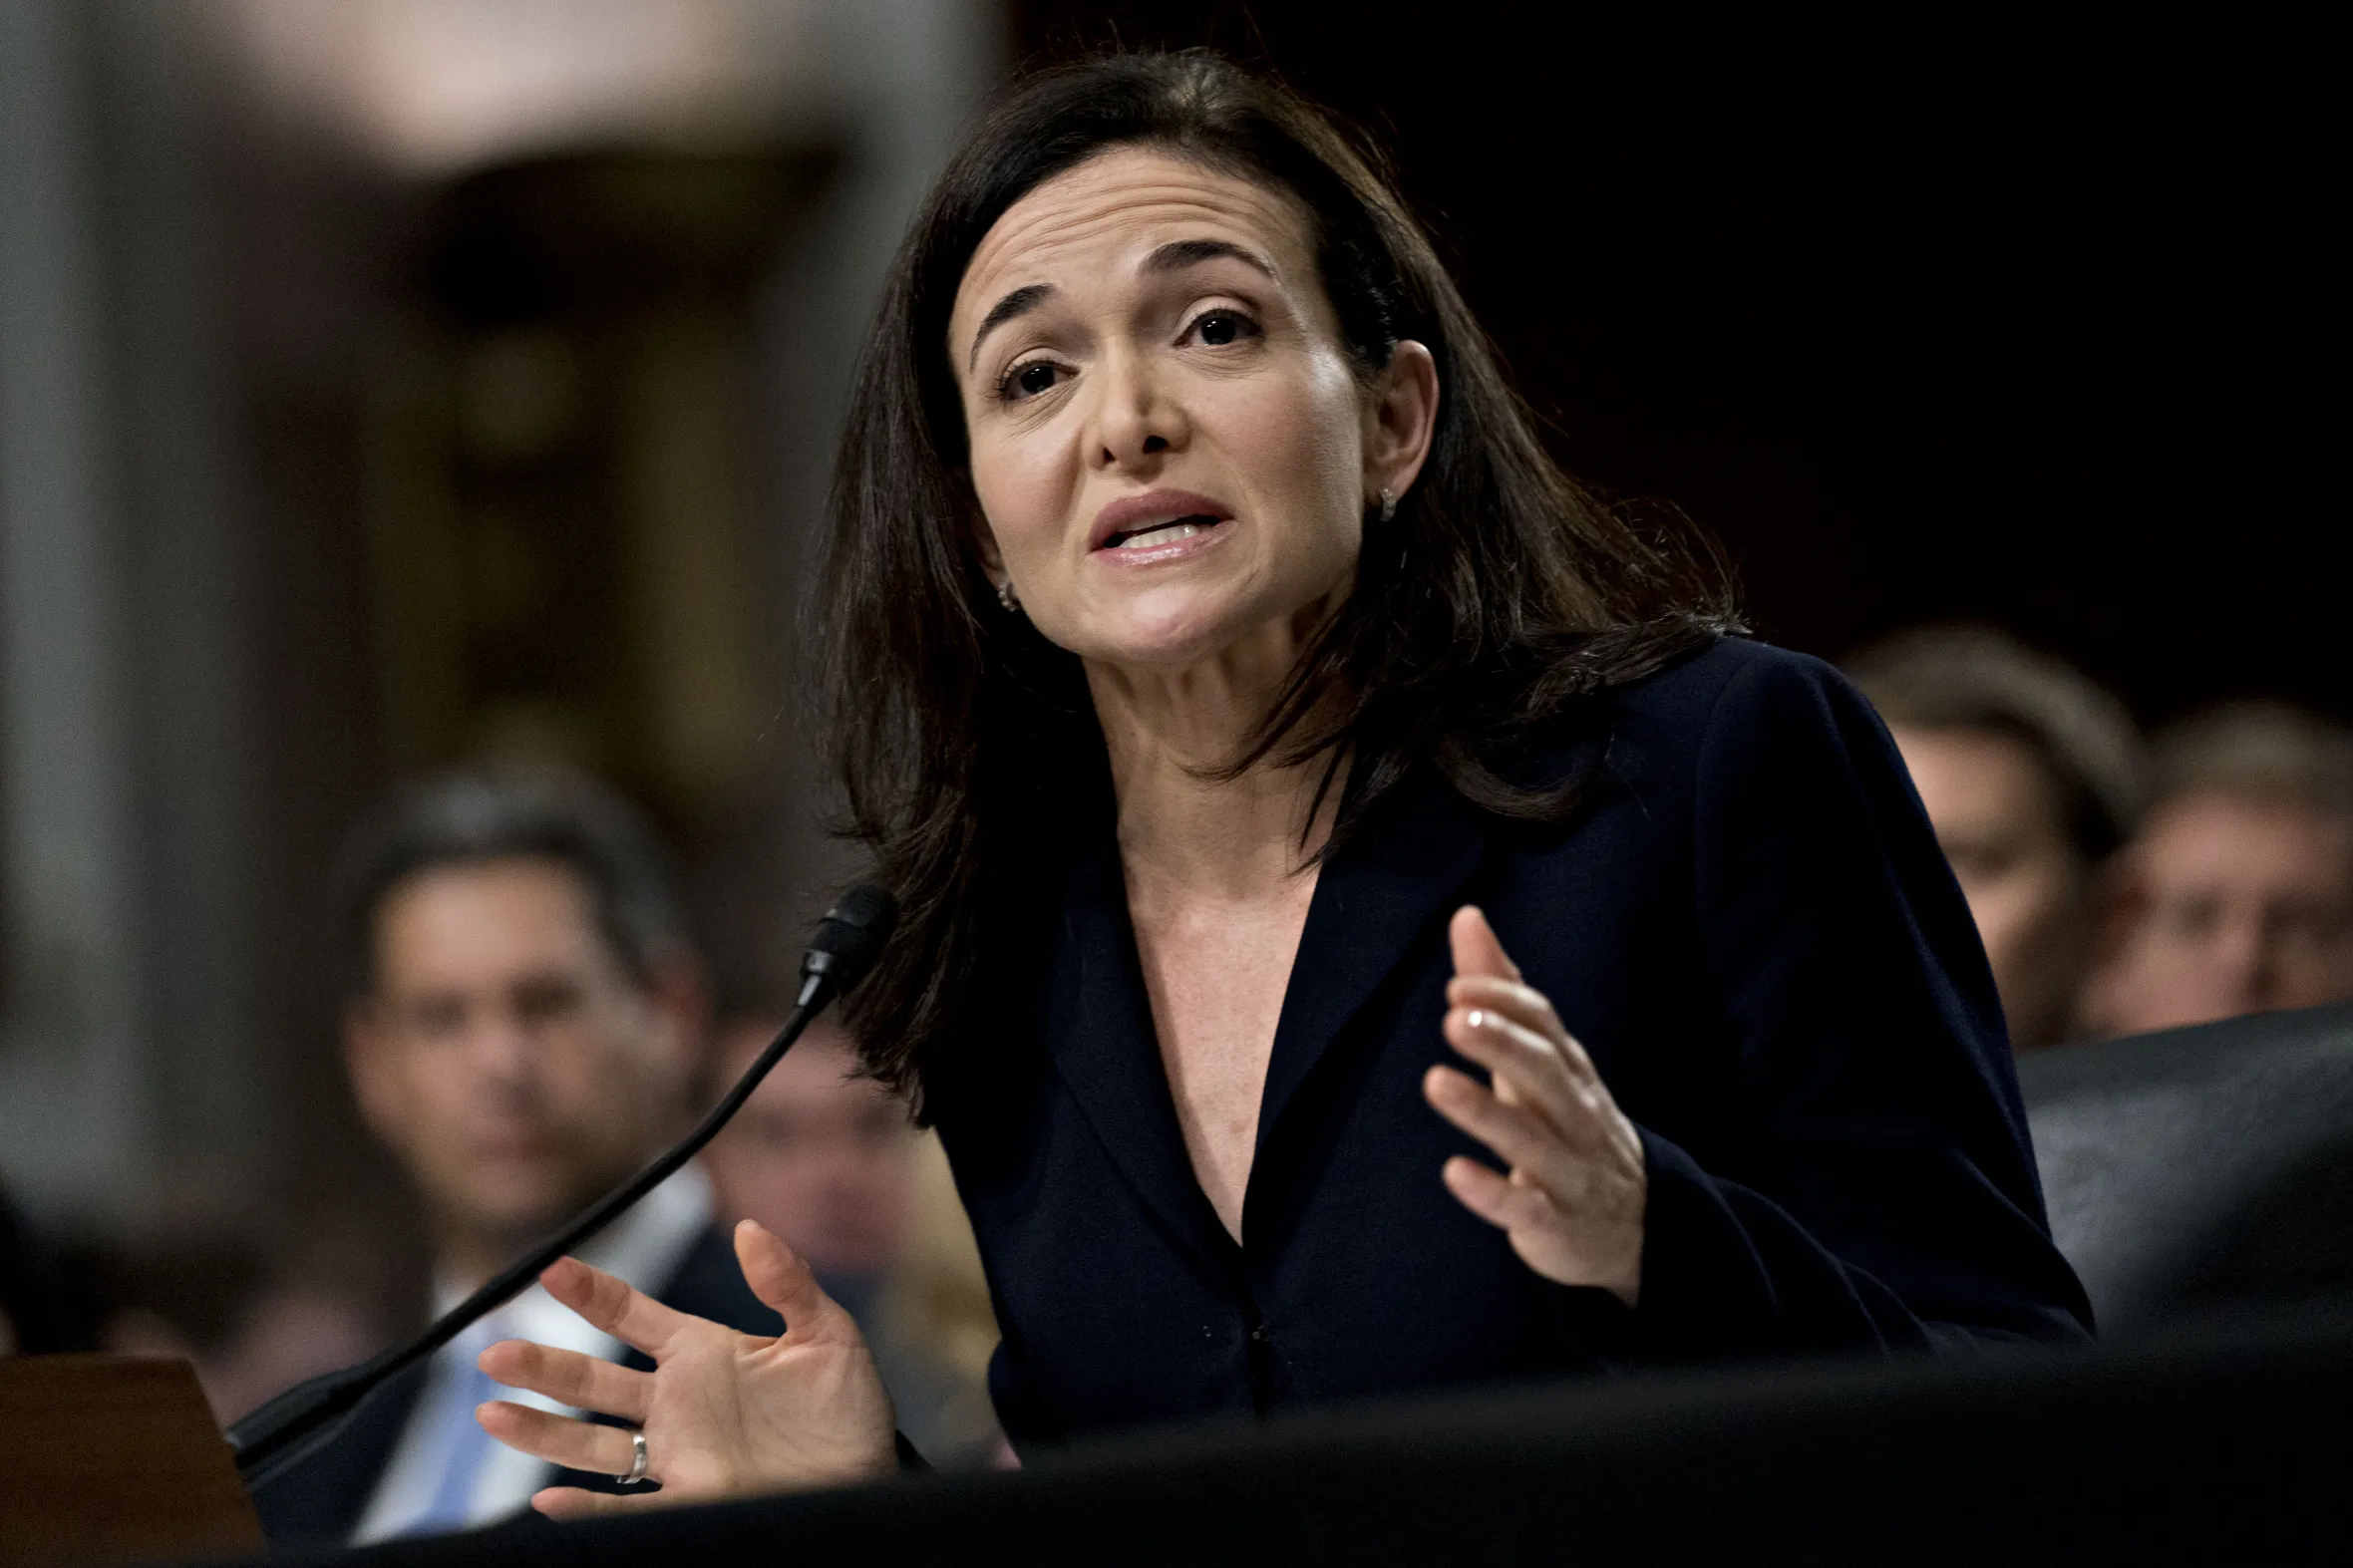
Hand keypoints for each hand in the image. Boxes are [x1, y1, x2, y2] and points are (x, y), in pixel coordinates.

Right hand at [475, 1219, 897, 1518]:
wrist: (867, 1477)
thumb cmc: (846, 1406)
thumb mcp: (827, 1334)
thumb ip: (788, 1283)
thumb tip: (751, 1229)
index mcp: (702, 1352)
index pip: (632, 1316)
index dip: (591, 1293)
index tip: (549, 1269)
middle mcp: (676, 1402)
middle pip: (593, 1380)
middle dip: (543, 1366)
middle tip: (492, 1353)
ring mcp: (677, 1454)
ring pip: (592, 1443)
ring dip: (542, 1431)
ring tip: (491, 1415)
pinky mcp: (691, 1502)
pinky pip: (627, 1508)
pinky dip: (587, 1507)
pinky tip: (547, 1500)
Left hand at [1423, 906, 1646, 1306]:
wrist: (1640, 1226)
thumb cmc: (1570, 1124)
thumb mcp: (1541, 1058)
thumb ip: (1501, 991)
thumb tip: (1467, 916)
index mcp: (1569, 1071)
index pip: (1546, 1026)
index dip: (1507, 1004)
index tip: (1460, 986)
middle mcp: (1575, 1116)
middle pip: (1545, 1073)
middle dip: (1503, 1044)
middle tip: (1454, 1019)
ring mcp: (1569, 1172)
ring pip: (1531, 1139)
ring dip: (1484, 1112)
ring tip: (1435, 1082)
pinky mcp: (1556, 1226)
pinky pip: (1526, 1209)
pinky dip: (1493, 1193)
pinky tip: (1454, 1173)